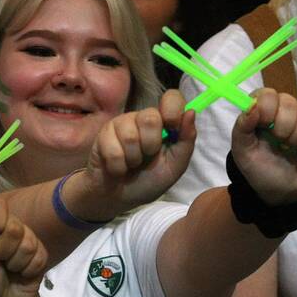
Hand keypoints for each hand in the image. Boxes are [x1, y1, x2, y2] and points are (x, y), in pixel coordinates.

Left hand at [0, 199, 46, 296]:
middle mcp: (11, 228)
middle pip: (14, 227)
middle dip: (3, 250)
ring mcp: (28, 240)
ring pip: (27, 243)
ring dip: (14, 262)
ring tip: (9, 268)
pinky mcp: (41, 253)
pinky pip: (37, 256)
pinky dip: (26, 270)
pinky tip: (21, 273)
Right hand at [82, 89, 196, 210]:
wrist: (120, 198)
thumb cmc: (149, 181)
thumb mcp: (175, 167)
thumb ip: (186, 142)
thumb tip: (191, 112)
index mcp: (164, 123)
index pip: (172, 98)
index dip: (173, 109)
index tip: (172, 127)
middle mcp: (143, 118)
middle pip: (150, 117)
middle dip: (151, 145)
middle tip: (147, 157)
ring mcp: (122, 123)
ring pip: (130, 136)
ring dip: (133, 159)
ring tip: (131, 165)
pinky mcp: (104, 133)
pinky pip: (113, 149)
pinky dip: (119, 167)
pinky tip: (118, 168)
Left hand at [230, 88, 296, 205]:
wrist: (282, 193)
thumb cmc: (259, 169)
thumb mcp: (243, 152)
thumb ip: (242, 127)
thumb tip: (251, 106)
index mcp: (262, 111)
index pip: (267, 93)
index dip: (267, 107)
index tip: (265, 126)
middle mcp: (283, 110)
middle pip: (289, 101)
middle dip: (283, 126)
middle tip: (279, 143)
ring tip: (290, 149)